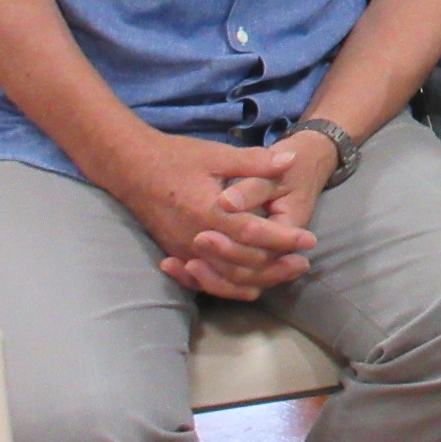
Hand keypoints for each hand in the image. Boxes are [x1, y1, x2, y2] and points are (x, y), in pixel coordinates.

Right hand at [108, 133, 314, 300]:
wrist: (131, 169)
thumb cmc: (176, 158)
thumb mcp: (218, 154)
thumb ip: (255, 162)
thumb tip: (291, 161)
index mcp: (208, 211)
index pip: (253, 233)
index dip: (283, 239)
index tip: (309, 240)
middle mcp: (195, 237)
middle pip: (242, 264)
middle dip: (276, 266)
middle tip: (304, 263)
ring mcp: (183, 250)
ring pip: (225, 279)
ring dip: (258, 280)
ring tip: (285, 275)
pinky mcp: (176, 254)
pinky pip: (206, 280)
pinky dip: (230, 287)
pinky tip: (251, 287)